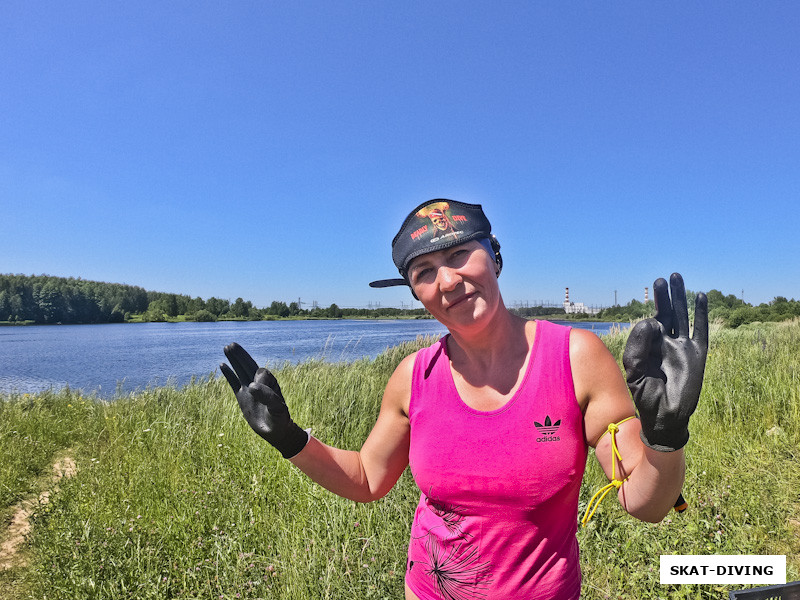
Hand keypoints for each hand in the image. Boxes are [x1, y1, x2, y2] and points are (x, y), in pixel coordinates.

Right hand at [220, 343, 308, 458]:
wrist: (276, 431)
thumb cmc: (280, 419)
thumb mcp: (277, 408)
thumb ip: (267, 396)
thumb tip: (251, 386)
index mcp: (270, 383)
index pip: (261, 374)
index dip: (258, 380)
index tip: (256, 392)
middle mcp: (259, 384)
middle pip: (248, 365)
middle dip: (241, 355)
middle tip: (231, 344)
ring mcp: (249, 390)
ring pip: (240, 370)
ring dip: (234, 359)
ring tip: (227, 347)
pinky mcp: (242, 397)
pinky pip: (233, 382)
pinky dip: (228, 374)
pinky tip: (222, 364)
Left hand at [623, 273, 707, 451]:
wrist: (664, 416)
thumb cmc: (645, 395)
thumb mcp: (633, 370)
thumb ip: (637, 346)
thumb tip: (651, 322)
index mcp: (648, 345)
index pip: (649, 323)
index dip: (650, 320)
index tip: (652, 328)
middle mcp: (666, 342)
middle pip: (666, 313)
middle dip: (664, 296)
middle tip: (662, 279)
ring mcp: (682, 346)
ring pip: (682, 316)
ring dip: (680, 297)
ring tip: (676, 277)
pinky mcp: (697, 354)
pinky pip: (700, 330)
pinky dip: (701, 314)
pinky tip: (700, 296)